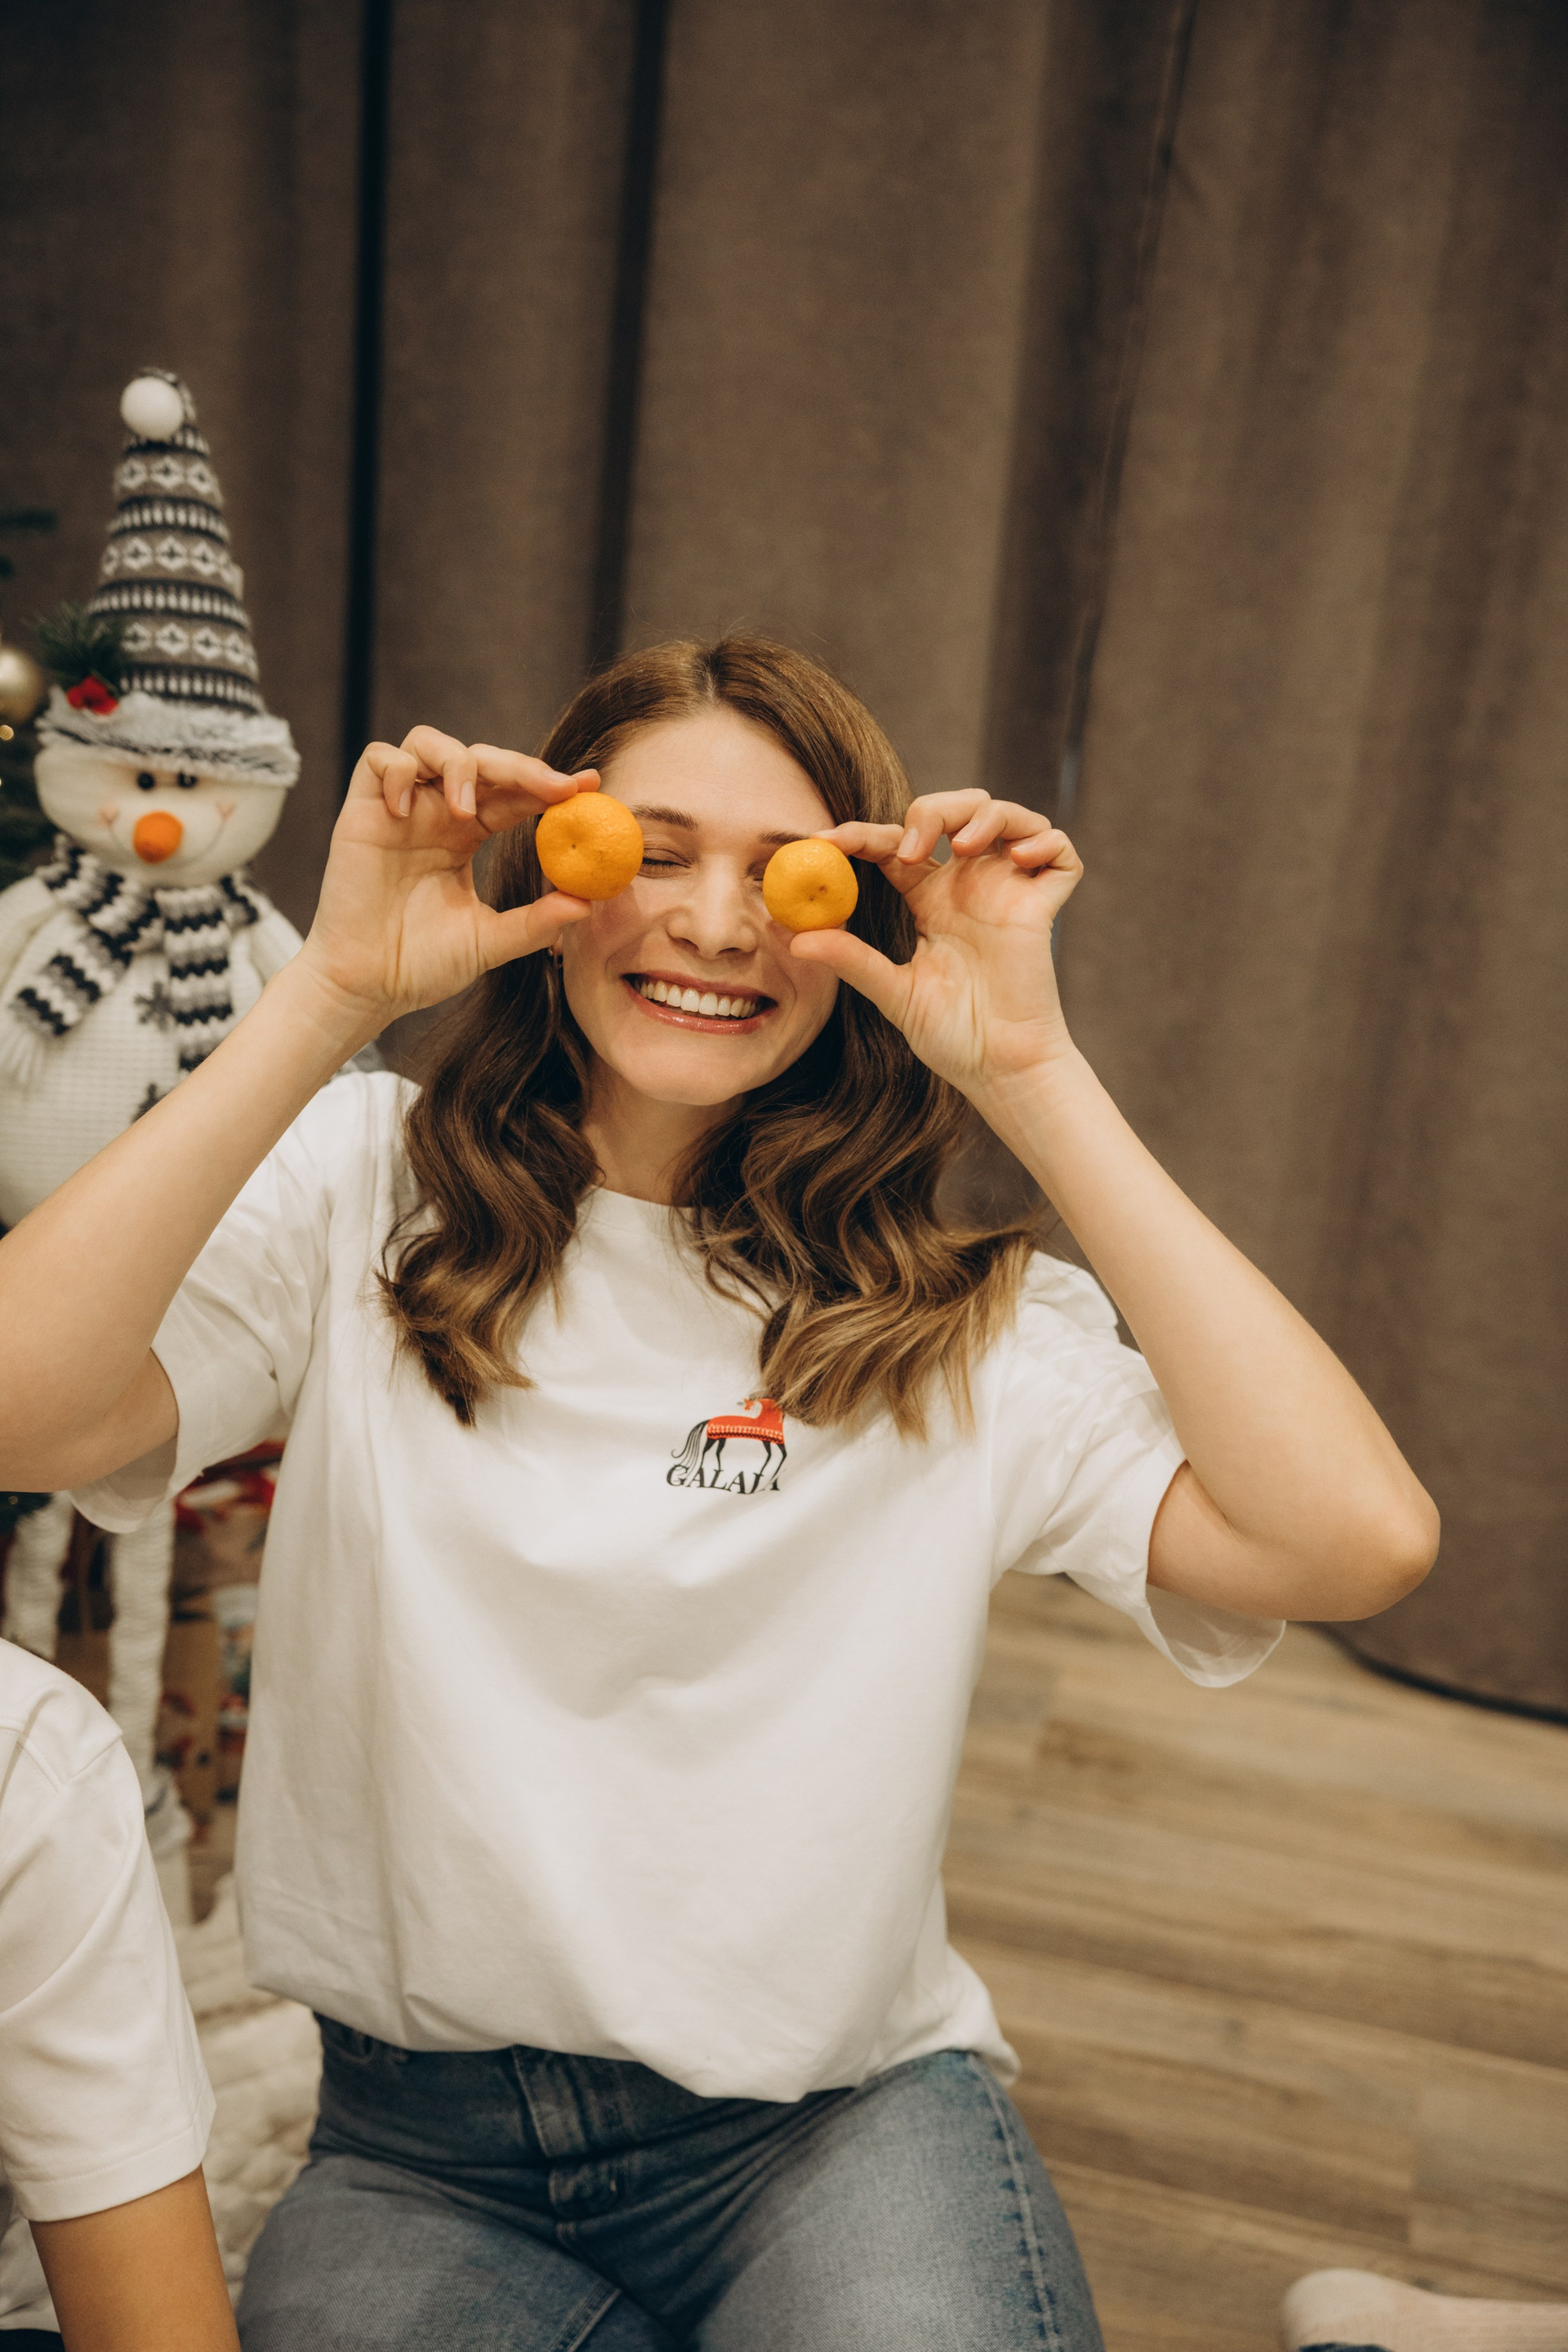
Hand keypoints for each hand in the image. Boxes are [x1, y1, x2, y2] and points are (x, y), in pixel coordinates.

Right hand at [299, 727, 594, 1029]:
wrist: (367, 986)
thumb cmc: (422, 965)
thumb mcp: (490, 942)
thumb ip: (536, 922)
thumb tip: (586, 903)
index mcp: (468, 836)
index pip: (514, 794)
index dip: (550, 784)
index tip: (589, 786)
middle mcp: (437, 813)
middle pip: (481, 759)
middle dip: (521, 766)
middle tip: (554, 788)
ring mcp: (400, 808)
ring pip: (430, 743)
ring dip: (459, 765)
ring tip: (465, 813)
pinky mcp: (362, 811)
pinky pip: (378, 759)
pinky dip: (399, 771)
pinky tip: (406, 810)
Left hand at [791, 790, 1080, 1100]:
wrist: (998, 1068)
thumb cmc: (950, 1036)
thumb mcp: (893, 992)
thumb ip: (852, 959)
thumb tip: (796, 937)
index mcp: (930, 900)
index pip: (897, 844)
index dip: (862, 833)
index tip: (825, 839)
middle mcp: (970, 887)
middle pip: (956, 812)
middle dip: (933, 810)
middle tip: (912, 845)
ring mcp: (1010, 892)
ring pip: (1007, 817)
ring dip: (984, 815)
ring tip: (963, 846)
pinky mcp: (1044, 906)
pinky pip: (1061, 853)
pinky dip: (1045, 841)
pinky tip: (1019, 857)